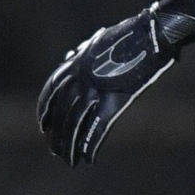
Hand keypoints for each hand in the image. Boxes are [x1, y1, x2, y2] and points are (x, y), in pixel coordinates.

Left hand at [37, 0, 194, 165]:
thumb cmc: (132, 35)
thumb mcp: (100, 41)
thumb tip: (77, 56)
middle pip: (61, 111)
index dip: (45, 109)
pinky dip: (90, 145)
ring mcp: (96, 89)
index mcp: (77, 63)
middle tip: (54, 149)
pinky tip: (87, 158)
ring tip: (68, 160)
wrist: (152, 34)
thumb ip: (86, 54)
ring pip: (75, 123)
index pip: (51, 90)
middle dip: (56, 132)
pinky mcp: (114, 101)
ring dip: (69, 145)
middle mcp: (80, 77)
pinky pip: (96, 128)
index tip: (42, 124)